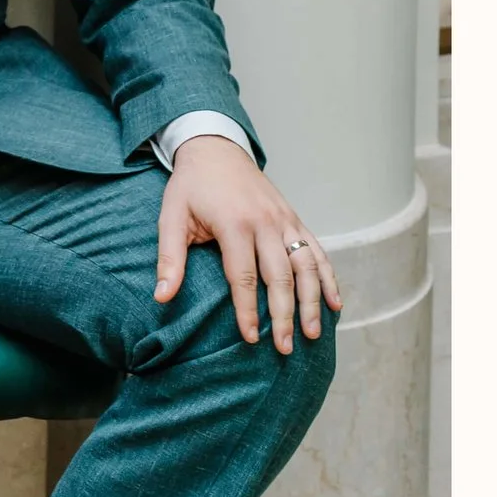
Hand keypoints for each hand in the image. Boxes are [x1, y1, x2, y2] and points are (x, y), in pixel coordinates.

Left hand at [155, 137, 342, 353]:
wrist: (215, 149)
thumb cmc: (191, 186)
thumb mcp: (171, 217)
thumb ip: (169, 258)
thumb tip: (161, 297)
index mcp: (234, 224)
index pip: (243, 277)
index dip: (248, 310)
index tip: (251, 338)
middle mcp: (266, 223)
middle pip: (281, 276)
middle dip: (284, 315)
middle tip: (285, 348)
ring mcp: (285, 220)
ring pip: (307, 266)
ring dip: (312, 302)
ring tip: (313, 333)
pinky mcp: (295, 219)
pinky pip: (317, 251)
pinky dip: (328, 277)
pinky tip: (334, 303)